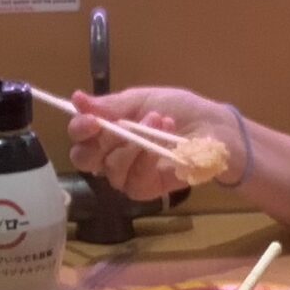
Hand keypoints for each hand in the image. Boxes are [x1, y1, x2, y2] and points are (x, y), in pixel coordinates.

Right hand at [68, 87, 239, 200]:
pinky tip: (162, 145)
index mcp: (107, 130)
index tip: (91, 119)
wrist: (214, 128)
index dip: (79, 129)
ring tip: (158, 120)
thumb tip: (75, 99)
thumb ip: (110, 105)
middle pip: (84, 158)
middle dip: (100, 139)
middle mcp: (110, 154)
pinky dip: (145, 160)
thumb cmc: (180, 110)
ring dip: (133, 142)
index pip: (79, 136)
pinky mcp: (144, 189)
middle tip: (121, 124)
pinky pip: (132, 181)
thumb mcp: (142, 99)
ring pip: (110, 168)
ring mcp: (126, 175)